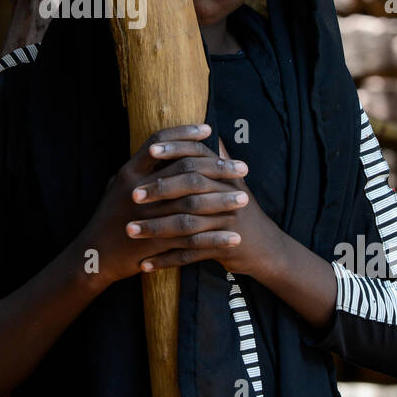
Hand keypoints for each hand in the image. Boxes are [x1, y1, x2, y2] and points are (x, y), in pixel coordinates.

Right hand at [73, 123, 251, 288]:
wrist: (93, 256)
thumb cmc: (109, 217)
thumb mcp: (117, 185)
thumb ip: (139, 168)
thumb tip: (162, 146)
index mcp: (128, 173)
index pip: (158, 143)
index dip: (183, 134)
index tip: (208, 130)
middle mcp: (137, 192)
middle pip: (184, 172)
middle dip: (217, 169)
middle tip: (243, 168)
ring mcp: (146, 218)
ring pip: (192, 206)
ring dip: (221, 203)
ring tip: (244, 200)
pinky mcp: (154, 244)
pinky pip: (190, 241)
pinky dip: (214, 239)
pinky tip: (233, 237)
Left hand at [132, 135, 287, 279]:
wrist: (265, 249)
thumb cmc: (241, 212)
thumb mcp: (235, 184)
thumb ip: (218, 160)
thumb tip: (210, 132)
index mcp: (225, 178)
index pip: (198, 156)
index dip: (175, 151)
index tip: (149, 152)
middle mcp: (227, 196)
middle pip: (190, 187)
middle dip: (159, 191)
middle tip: (133, 196)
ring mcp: (226, 222)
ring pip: (185, 223)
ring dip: (155, 229)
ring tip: (131, 232)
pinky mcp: (223, 248)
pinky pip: (190, 254)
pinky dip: (166, 260)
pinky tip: (145, 264)